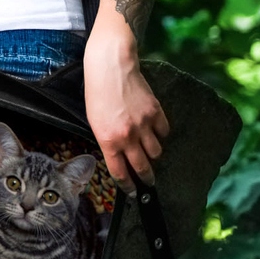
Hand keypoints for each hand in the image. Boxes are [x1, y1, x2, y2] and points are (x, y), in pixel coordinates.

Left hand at [83, 41, 168, 195]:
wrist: (110, 66)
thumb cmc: (97, 92)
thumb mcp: (94, 121)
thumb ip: (107, 141)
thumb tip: (119, 156)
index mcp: (108, 140)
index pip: (121, 173)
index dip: (128, 186)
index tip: (134, 192)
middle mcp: (128, 136)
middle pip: (143, 168)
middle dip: (146, 178)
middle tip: (149, 181)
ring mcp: (144, 125)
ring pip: (156, 152)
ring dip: (153, 154)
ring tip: (150, 151)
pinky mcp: (156, 112)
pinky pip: (164, 132)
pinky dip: (161, 134)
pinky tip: (155, 131)